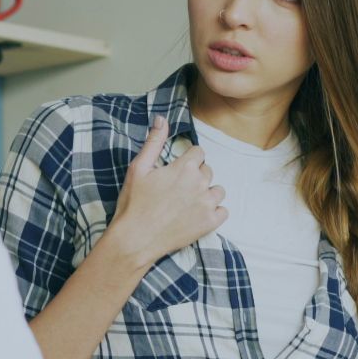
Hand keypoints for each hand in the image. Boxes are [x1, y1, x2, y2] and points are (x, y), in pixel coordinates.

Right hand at [109, 116, 227, 265]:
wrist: (135, 239)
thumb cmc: (134, 203)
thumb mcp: (139, 168)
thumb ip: (154, 141)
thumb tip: (162, 119)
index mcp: (184, 167)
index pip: (199, 152)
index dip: (187, 160)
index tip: (176, 170)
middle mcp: (200, 183)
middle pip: (208, 170)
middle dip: (196, 175)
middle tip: (177, 188)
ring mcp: (207, 204)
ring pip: (218, 190)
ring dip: (207, 193)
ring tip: (188, 202)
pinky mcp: (210, 223)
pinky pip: (223, 211)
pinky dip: (214, 211)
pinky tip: (197, 214)